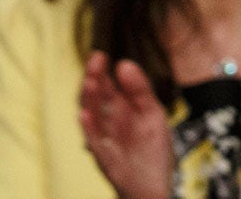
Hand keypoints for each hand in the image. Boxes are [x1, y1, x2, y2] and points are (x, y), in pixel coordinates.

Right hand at [77, 53, 173, 198]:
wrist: (155, 187)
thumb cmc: (152, 150)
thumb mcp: (152, 113)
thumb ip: (140, 89)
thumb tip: (124, 63)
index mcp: (119, 110)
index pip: (105, 86)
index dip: (100, 71)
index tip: (100, 55)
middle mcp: (108, 123)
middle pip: (95, 98)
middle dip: (93, 79)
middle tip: (95, 61)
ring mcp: (104, 140)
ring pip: (91, 117)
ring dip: (88, 100)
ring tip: (90, 82)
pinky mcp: (105, 158)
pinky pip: (94, 143)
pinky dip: (88, 129)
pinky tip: (85, 115)